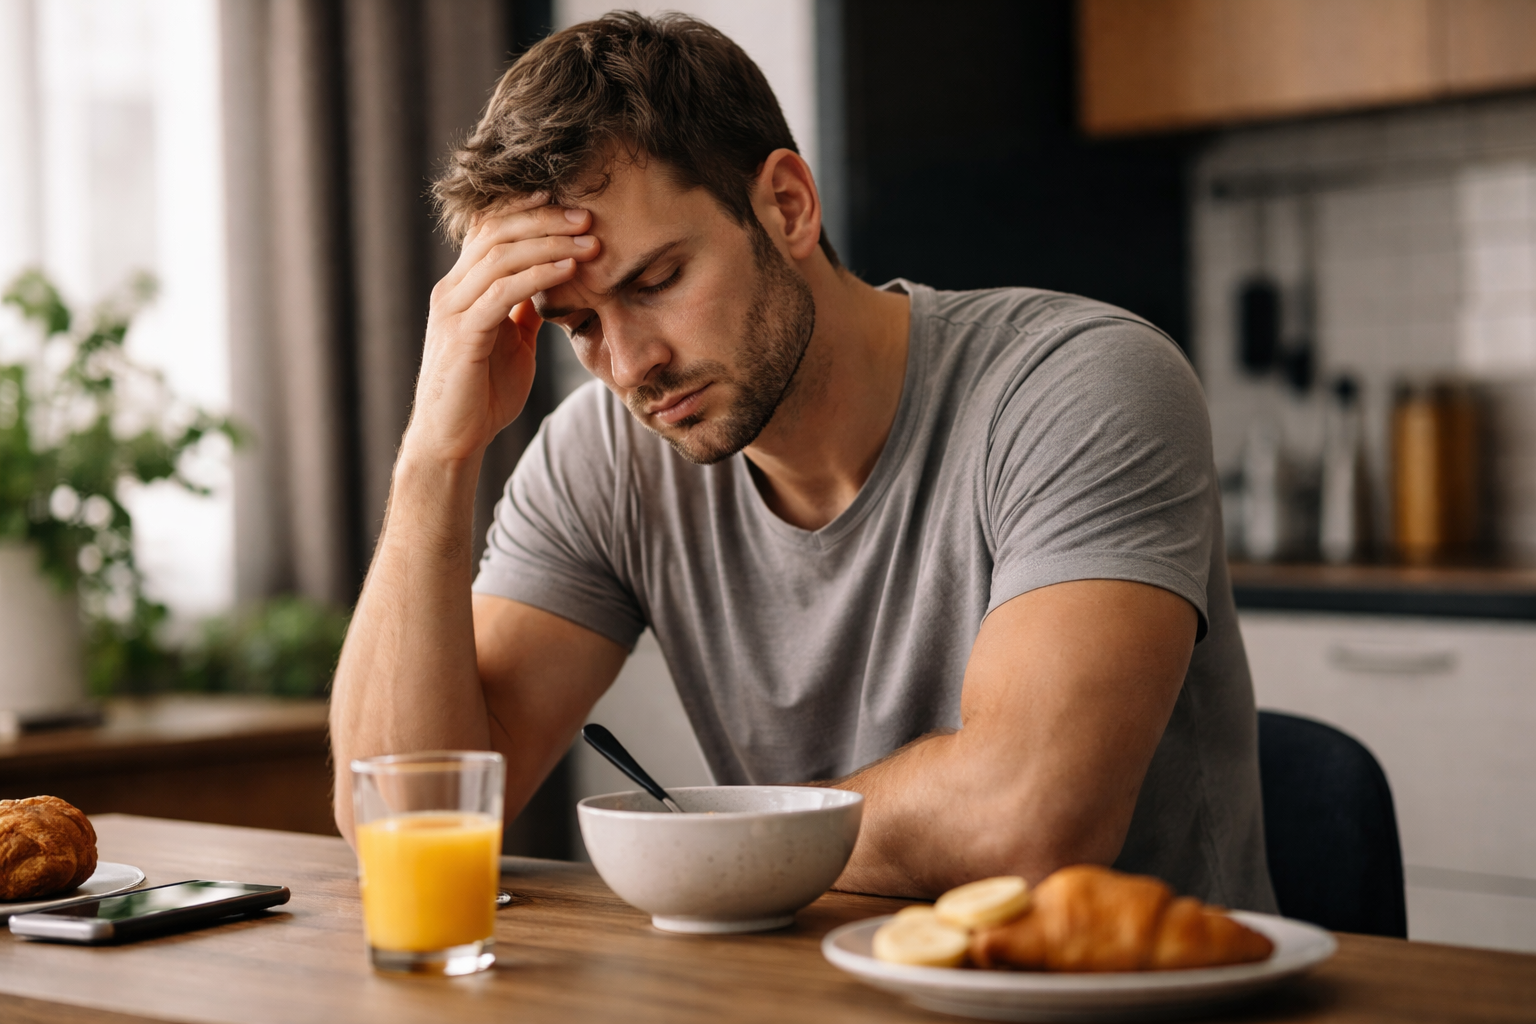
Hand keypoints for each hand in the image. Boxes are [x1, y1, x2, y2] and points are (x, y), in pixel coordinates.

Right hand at [404, 194, 600, 463]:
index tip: (570, 203)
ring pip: (500, 255)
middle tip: (587, 216)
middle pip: (496, 232)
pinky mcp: (463, 335)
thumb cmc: (483, 394)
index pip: (490, 229)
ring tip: (589, 240)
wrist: (453, 440)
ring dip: (550, 243)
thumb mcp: (512, 343)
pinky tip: (569, 270)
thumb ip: (524, 310)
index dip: (527, 209)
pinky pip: (503, 292)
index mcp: (463, 288)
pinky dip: (538, 276)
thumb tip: (551, 284)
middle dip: (545, 219)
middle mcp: (452, 290)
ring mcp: (454, 310)